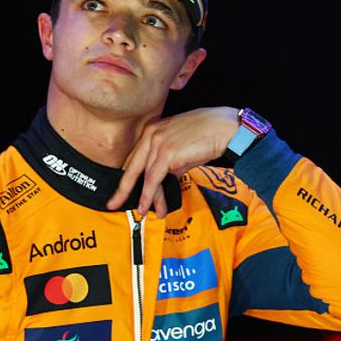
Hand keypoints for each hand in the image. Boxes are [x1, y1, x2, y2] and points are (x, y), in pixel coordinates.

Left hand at [106, 107, 240, 216]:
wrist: (226, 129)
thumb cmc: (211, 134)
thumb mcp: (184, 146)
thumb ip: (171, 161)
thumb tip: (166, 178)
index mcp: (154, 128)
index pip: (137, 157)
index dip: (130, 176)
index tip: (125, 189)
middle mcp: (151, 133)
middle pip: (132, 166)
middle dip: (123, 188)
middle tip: (114, 203)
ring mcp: (157, 142)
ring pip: (143, 176)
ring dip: (143, 197)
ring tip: (141, 212)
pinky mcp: (166, 153)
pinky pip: (152, 179)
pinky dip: (148, 195)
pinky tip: (147, 206)